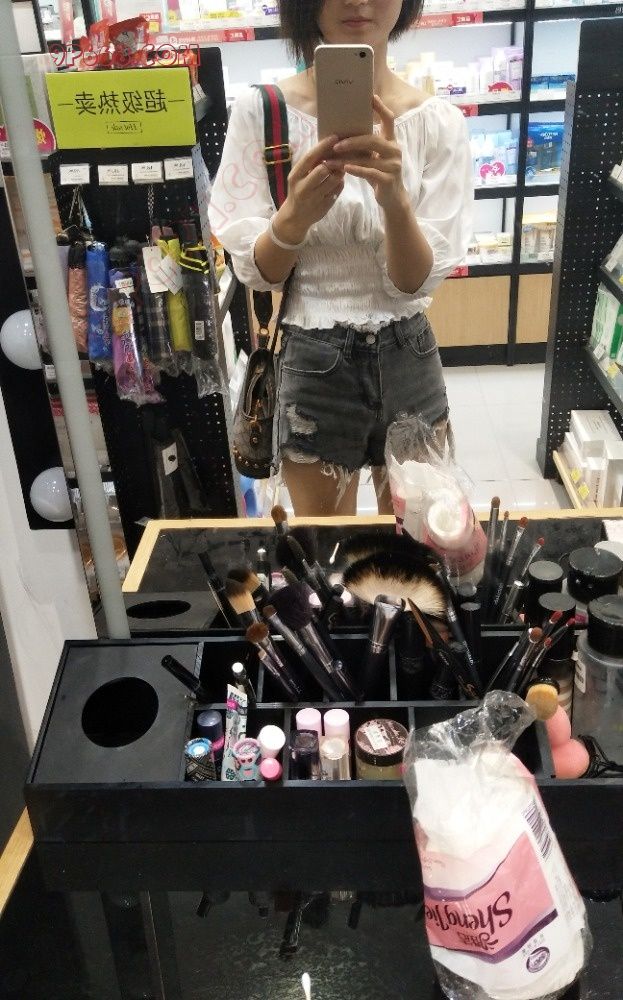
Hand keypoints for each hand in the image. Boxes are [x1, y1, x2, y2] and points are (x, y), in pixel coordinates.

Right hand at [273, 135, 344, 244]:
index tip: (334, 137)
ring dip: (339, 172)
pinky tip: (337, 182)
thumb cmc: (298, 190)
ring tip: (339, 170)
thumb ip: (309, 165)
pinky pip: (338, 190)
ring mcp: (314, 199)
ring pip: (334, 180)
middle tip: (339, 158)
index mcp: (295, 176)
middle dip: (332, 162)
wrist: (295, 217)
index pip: (310, 158)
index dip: (323, 146)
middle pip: (323, 169)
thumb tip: (327, 146)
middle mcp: (303, 188)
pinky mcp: (324, 207)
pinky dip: (340, 183)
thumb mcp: (298, 176)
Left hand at [325, 95, 406, 211]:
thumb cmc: (379, 174)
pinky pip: (370, 172)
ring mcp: (393, 165)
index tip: (370, 96)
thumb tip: (341, 134)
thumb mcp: (373, 158)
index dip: (381, 108)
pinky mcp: (388, 179)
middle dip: (353, 141)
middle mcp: (395, 150)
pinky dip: (356, 170)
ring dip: (347, 158)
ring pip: (368, 158)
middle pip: (373, 139)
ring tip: (330, 160)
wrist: (392, 198)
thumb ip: (365, 146)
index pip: (389, 120)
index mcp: (391, 141)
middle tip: (336, 144)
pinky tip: (344, 168)